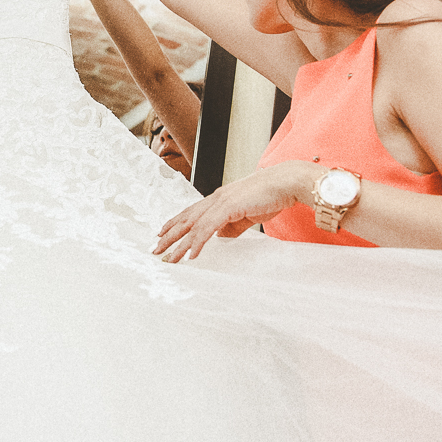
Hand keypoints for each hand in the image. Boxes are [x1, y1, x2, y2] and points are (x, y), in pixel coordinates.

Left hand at [152, 161, 311, 262]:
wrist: (286, 183)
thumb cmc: (271, 195)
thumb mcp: (247, 215)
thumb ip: (233, 226)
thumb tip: (220, 238)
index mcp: (219, 198)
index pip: (191, 212)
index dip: (175, 223)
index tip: (162, 234)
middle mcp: (216, 198)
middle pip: (186, 219)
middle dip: (169, 235)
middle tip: (155, 250)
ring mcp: (221, 201)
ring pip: (193, 226)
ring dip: (179, 244)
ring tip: (169, 258)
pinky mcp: (229, 206)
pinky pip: (208, 228)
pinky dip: (198, 242)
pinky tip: (191, 255)